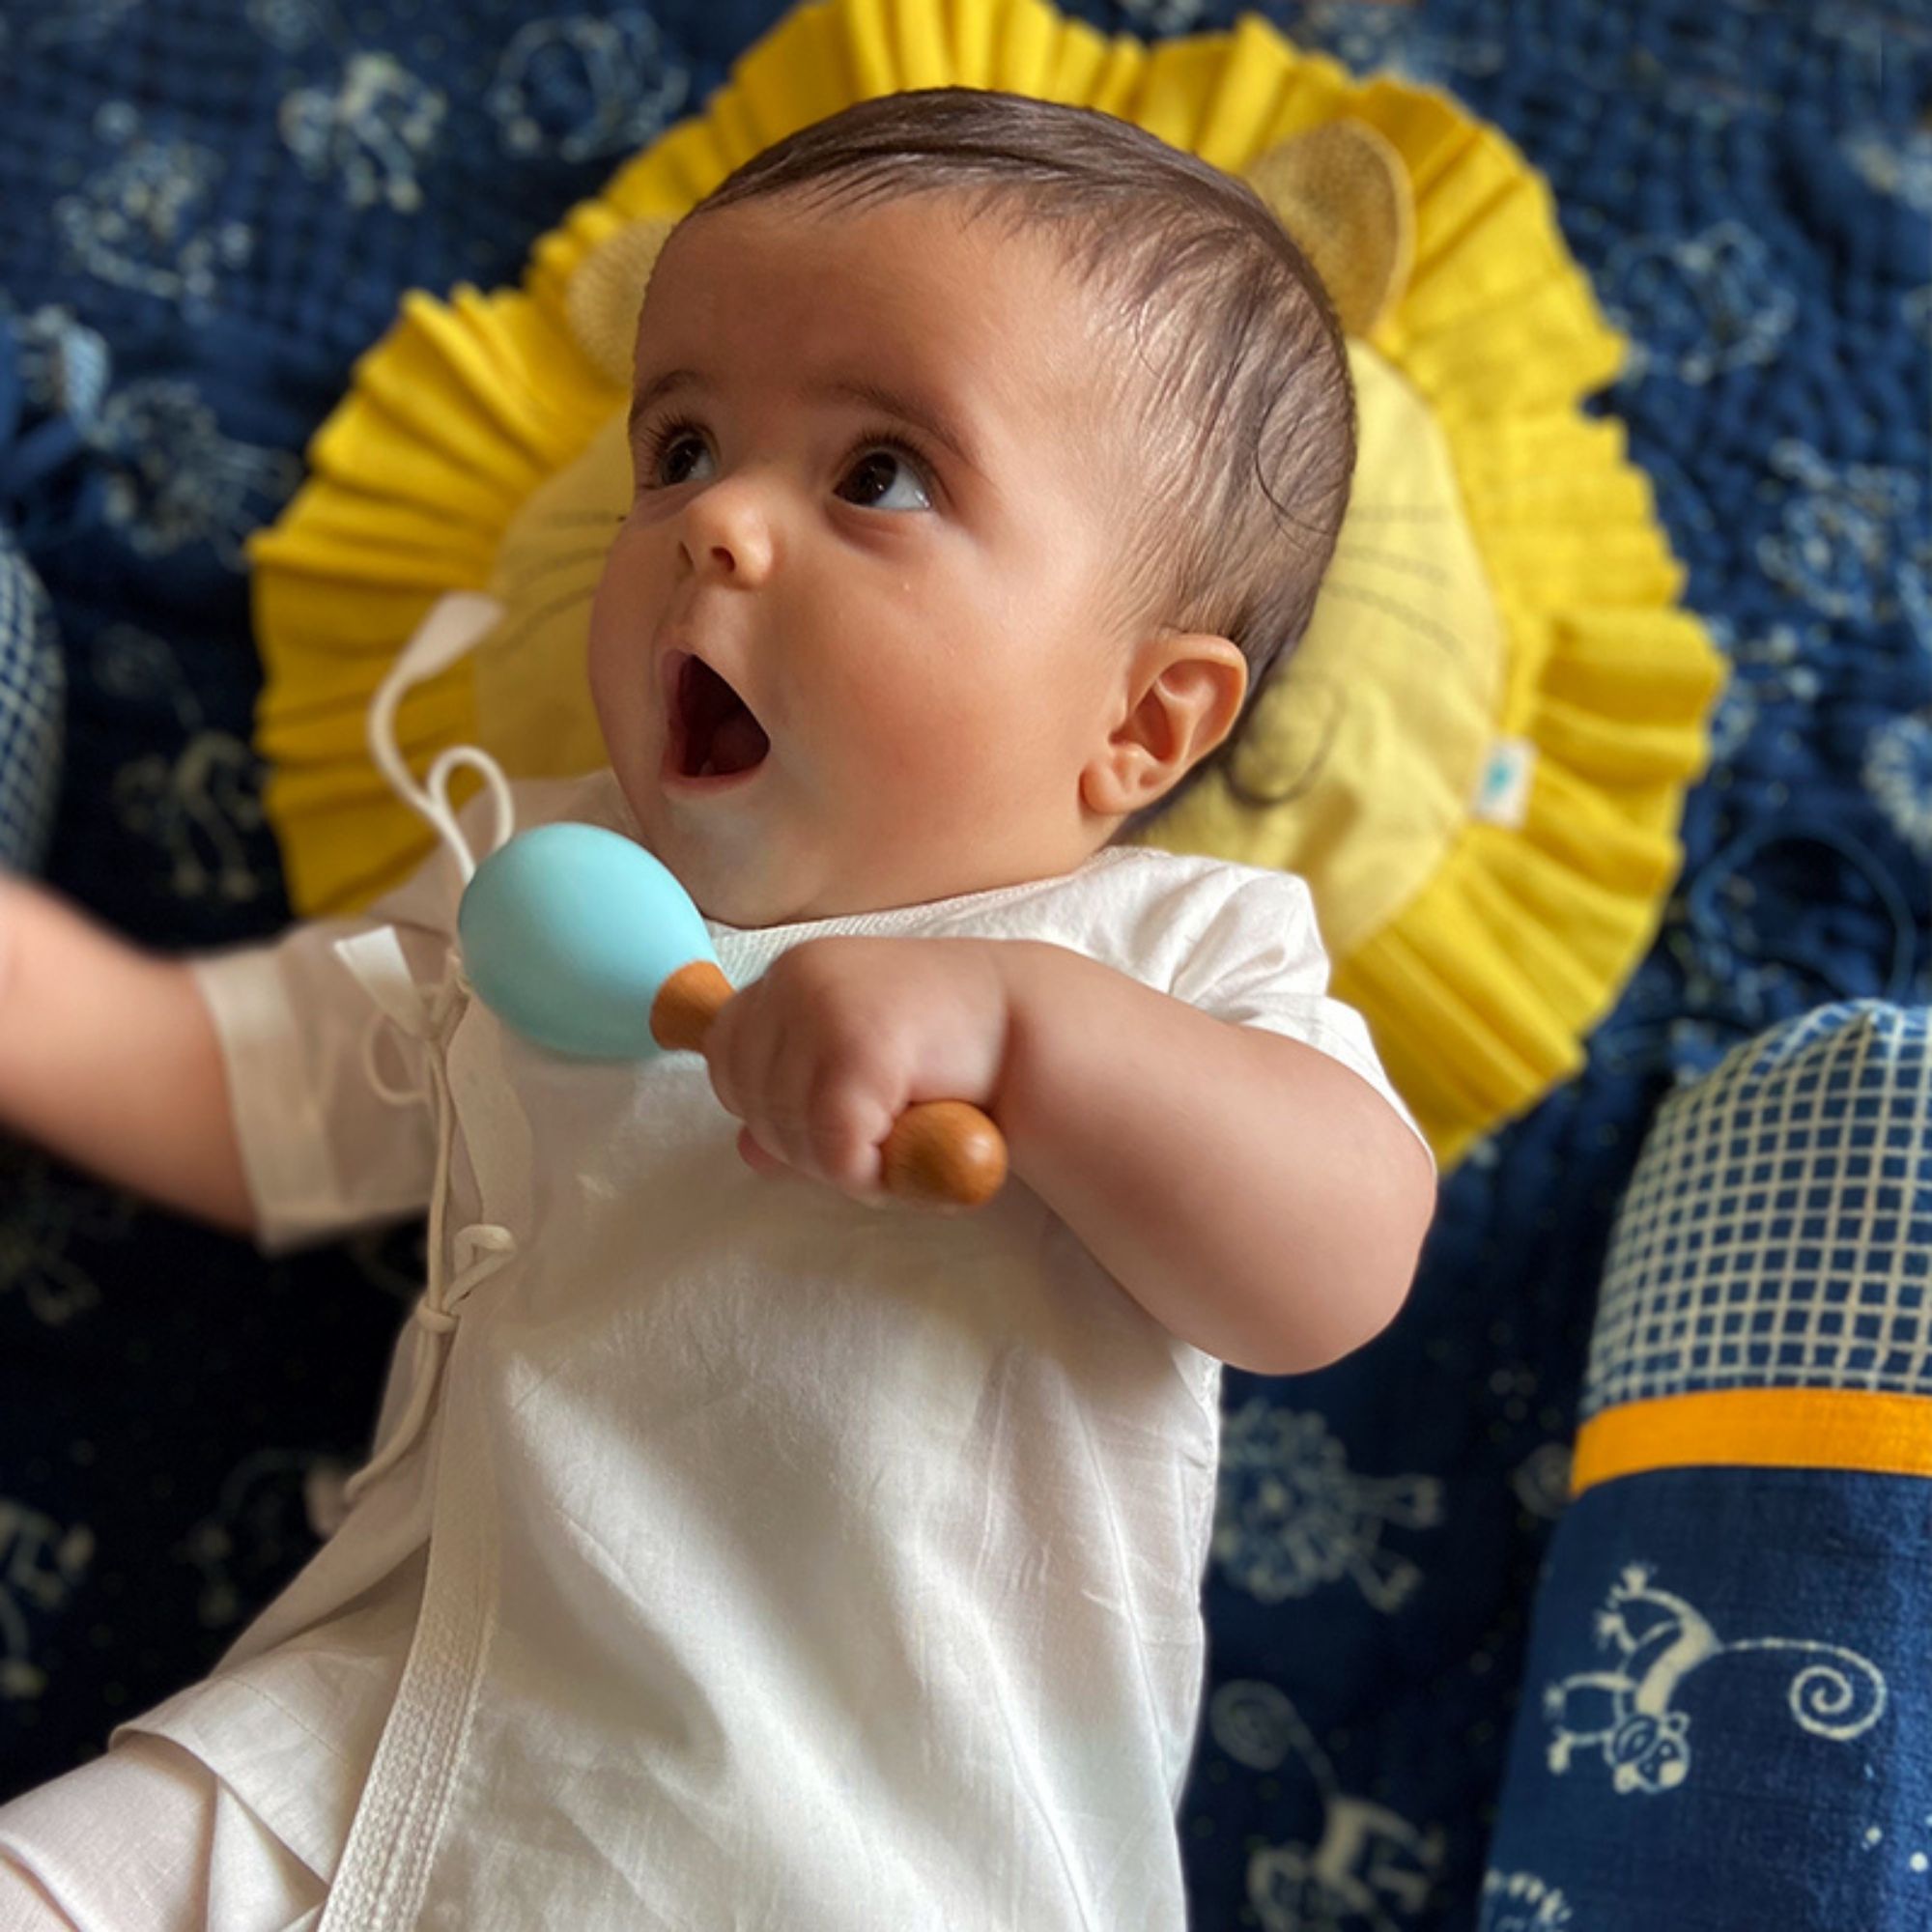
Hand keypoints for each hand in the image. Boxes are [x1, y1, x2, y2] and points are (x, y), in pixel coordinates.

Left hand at [701, 936, 1013, 1204]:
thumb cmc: (949, 1050)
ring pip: (789, 1138)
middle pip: (748, 1105)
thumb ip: (797, 1102)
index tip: (838, 1106)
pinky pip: (837, 1156)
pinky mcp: (858, 1052)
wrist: (1038, 1028)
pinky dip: (878, 1177)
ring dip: (849, 1164)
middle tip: (882, 1129)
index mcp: (790, 974)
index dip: (771, 1104)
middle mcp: (796, 979)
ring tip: (907, 1131)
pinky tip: (922, 1142)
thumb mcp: (859, 1068)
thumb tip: (746, 1152)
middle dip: (807, 1142)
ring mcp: (824, 1010)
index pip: (723, 1058)